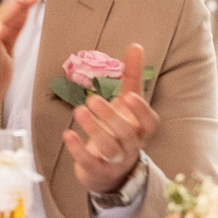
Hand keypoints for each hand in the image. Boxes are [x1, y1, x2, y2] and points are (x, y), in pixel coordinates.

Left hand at [65, 43, 160, 196]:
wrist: (110, 171)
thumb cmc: (120, 130)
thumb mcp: (127, 105)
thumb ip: (132, 77)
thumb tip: (136, 45)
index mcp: (141, 129)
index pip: (150, 122)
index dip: (142, 111)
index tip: (130, 96)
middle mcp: (132, 146)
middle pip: (126, 133)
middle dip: (110, 116)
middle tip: (92, 100)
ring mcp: (116, 161)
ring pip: (110, 149)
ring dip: (94, 129)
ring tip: (78, 111)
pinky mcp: (98, 171)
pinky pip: (90, 162)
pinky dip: (78, 149)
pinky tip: (67, 134)